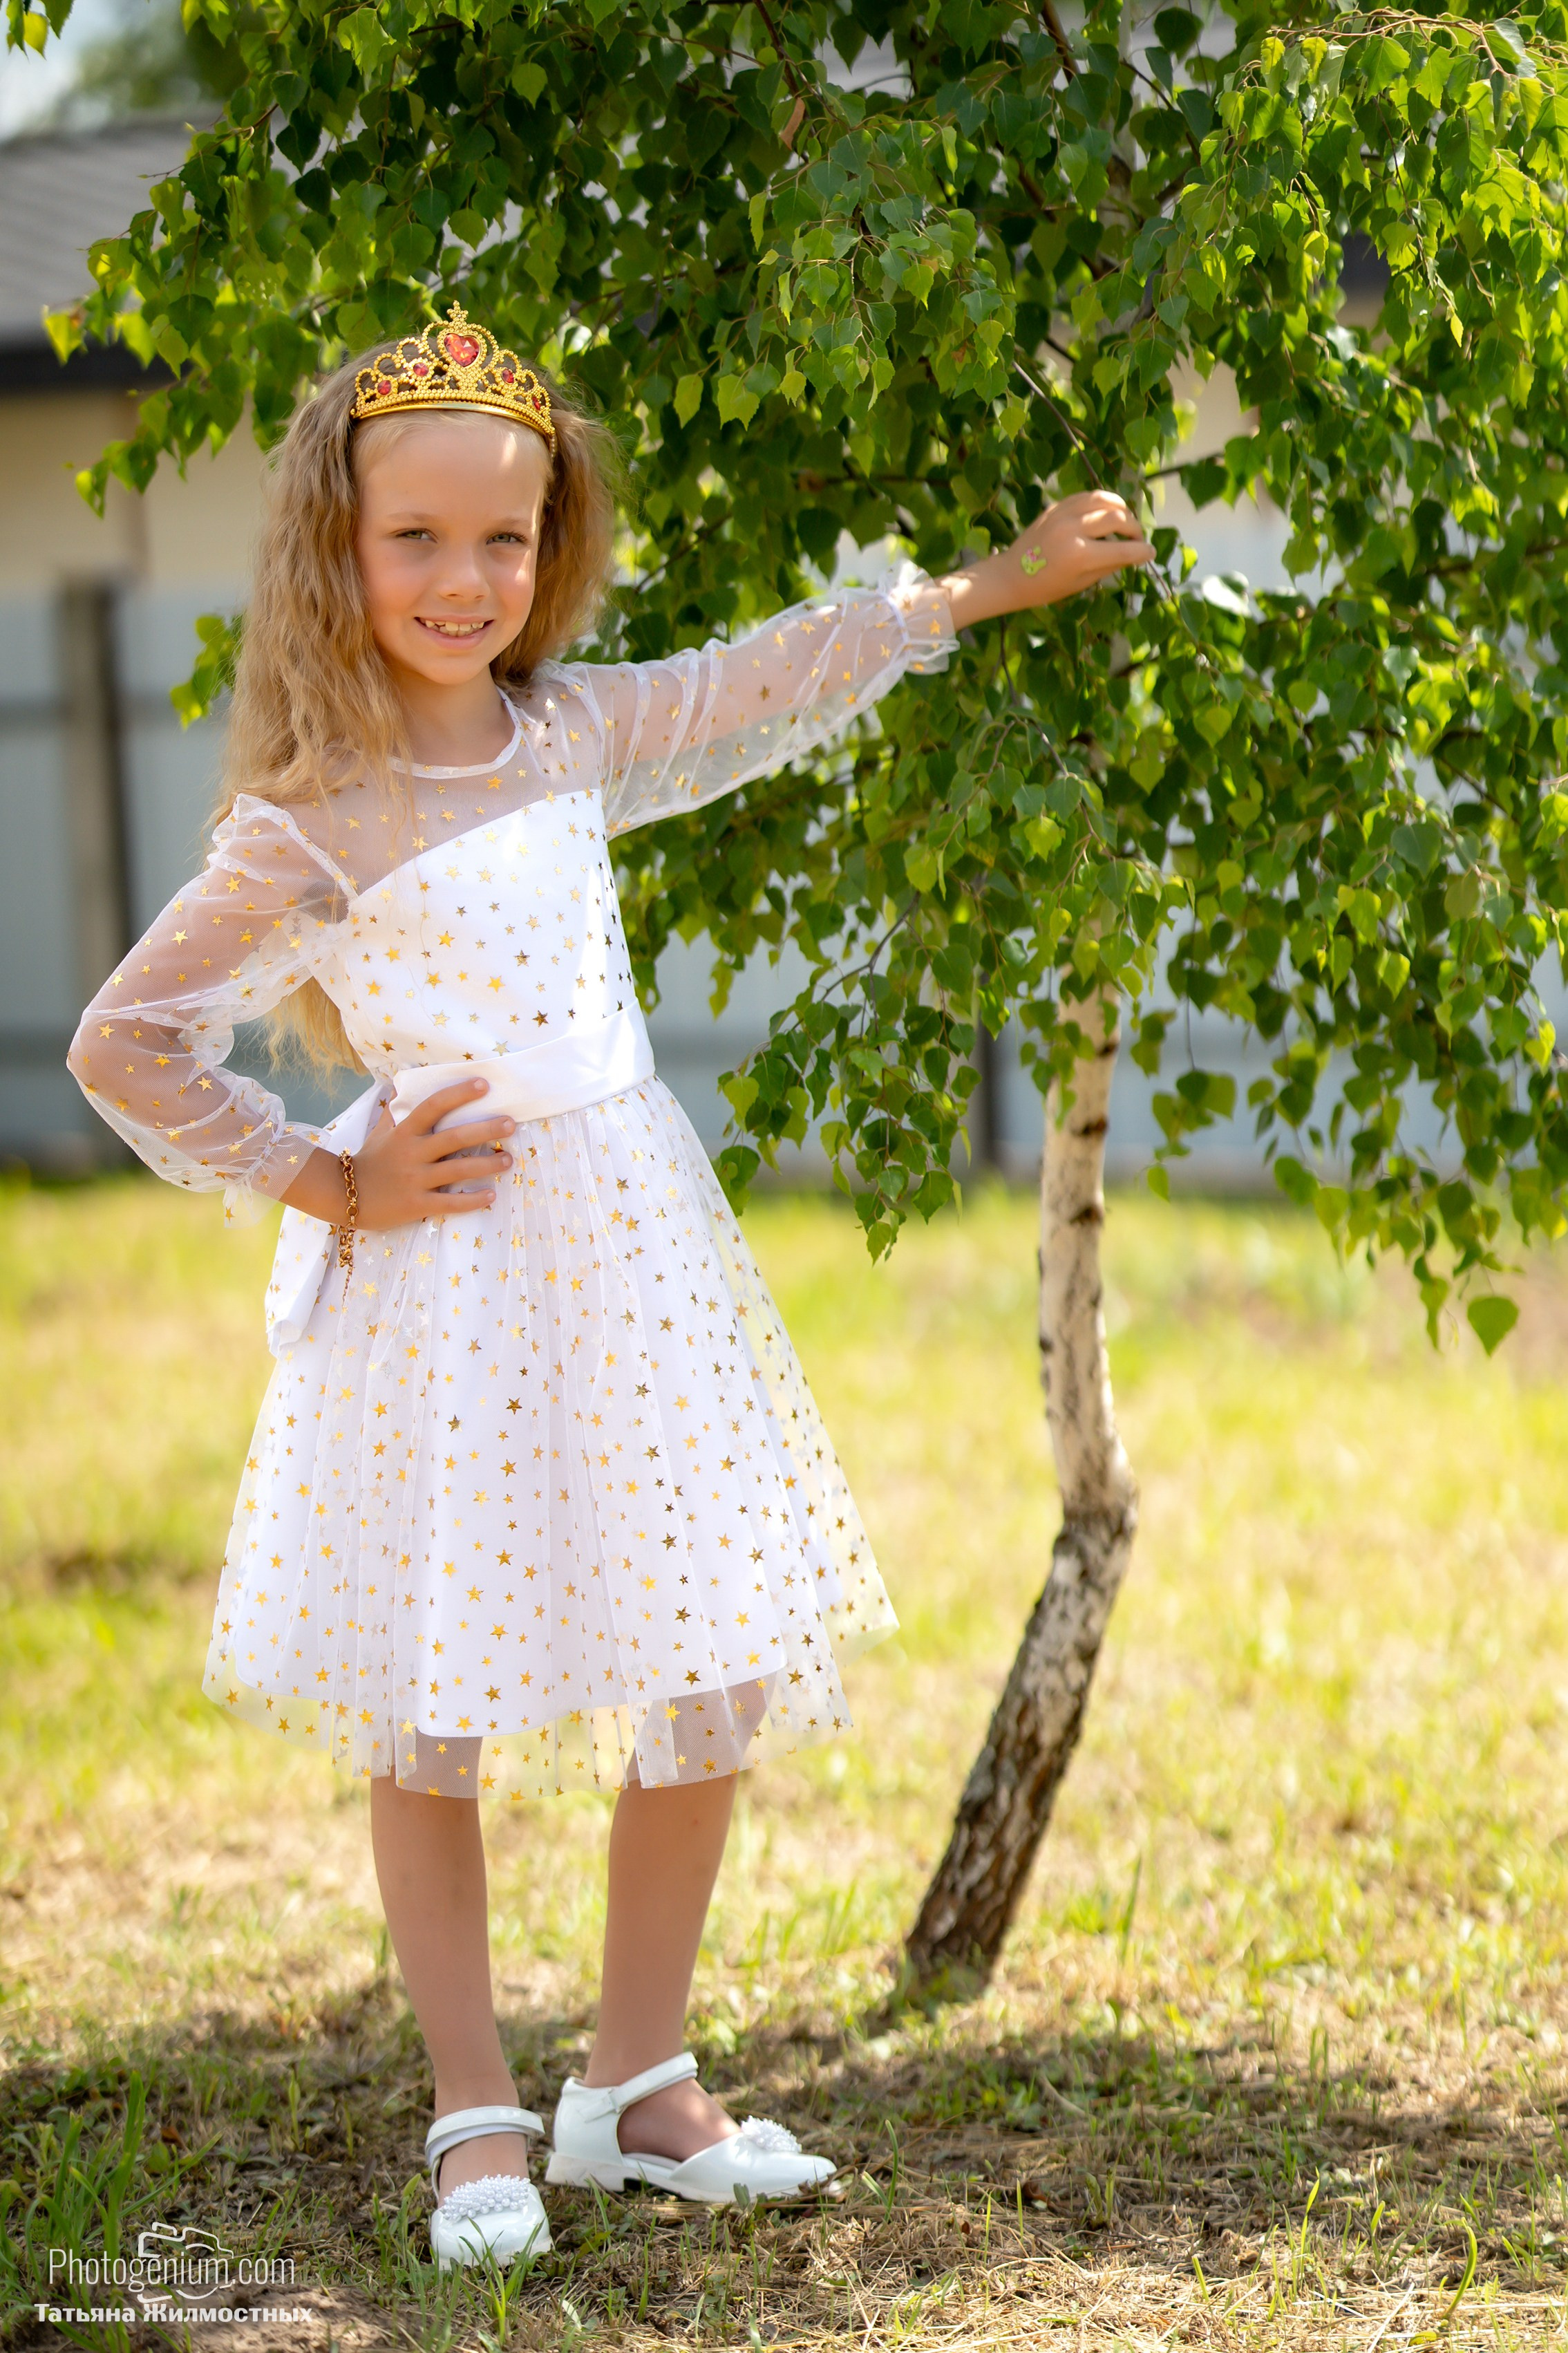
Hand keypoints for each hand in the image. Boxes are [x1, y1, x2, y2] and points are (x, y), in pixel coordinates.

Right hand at [280, 1078, 514, 1229]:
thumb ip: (395, 1109)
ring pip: (457, 1170)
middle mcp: (411, 1153)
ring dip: (487, 1164)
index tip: (483, 1085)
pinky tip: (491, 1195)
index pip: (433, 1106)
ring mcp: (414, 1180)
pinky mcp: (416, 1204)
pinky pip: (449, 1203)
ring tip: (509, 1160)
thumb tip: (401, 1081)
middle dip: (486, 1129)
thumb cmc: (369, 1161)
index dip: (458, 1094)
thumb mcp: (380, 1131)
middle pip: (454, 1137)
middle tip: (511, 1123)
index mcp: (404, 1132)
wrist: (342, 1196)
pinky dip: (472, 1200)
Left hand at [940, 490, 1155, 627]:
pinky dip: (1102, 501)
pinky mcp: (1056, 506)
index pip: (1123, 549)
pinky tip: (1107, 511)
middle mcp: (1073, 530)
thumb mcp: (1081, 582)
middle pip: (1117, 518)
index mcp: (1080, 556)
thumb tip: (1135, 553)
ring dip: (1121, 509)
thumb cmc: (1046, 586)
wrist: (1011, 574)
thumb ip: (1110, 565)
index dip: (1142, 551)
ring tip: (1124, 521)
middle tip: (1136, 538)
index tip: (1150, 552)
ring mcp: (1063, 514)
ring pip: (1104, 500)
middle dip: (1134, 528)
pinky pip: (1087, 496)